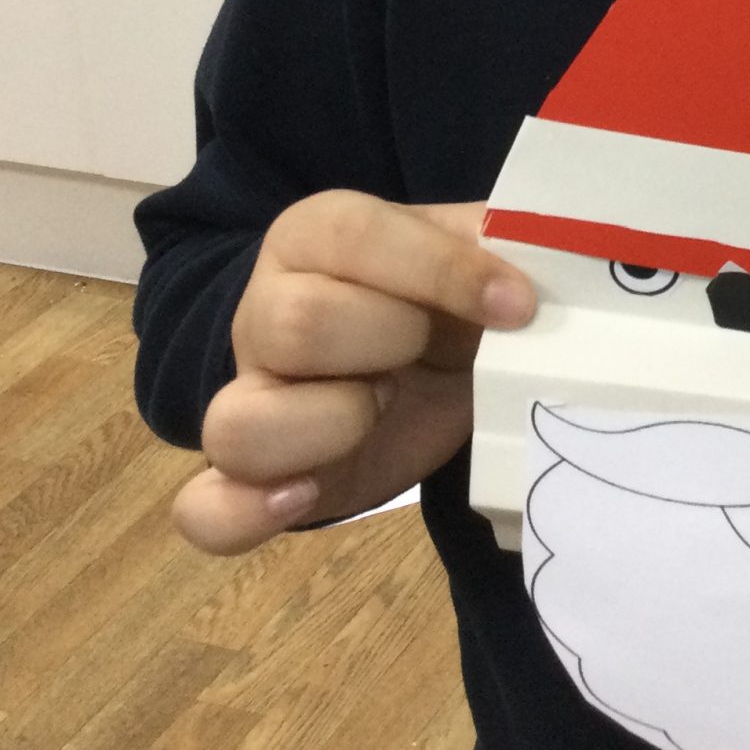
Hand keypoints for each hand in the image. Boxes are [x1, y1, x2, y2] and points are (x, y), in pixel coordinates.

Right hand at [170, 192, 535, 556]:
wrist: (429, 363)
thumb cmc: (452, 298)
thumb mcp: (481, 255)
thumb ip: (504, 245)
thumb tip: (543, 271)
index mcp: (319, 236)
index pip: (355, 236)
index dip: (442, 269)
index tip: (517, 303)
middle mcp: (265, 312)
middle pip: (294, 324)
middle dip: (389, 340)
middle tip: (430, 350)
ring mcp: (250, 399)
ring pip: (236, 422)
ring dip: (331, 424)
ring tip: (380, 409)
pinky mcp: (255, 479)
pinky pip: (206, 509)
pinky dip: (245, 513)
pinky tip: (304, 495)